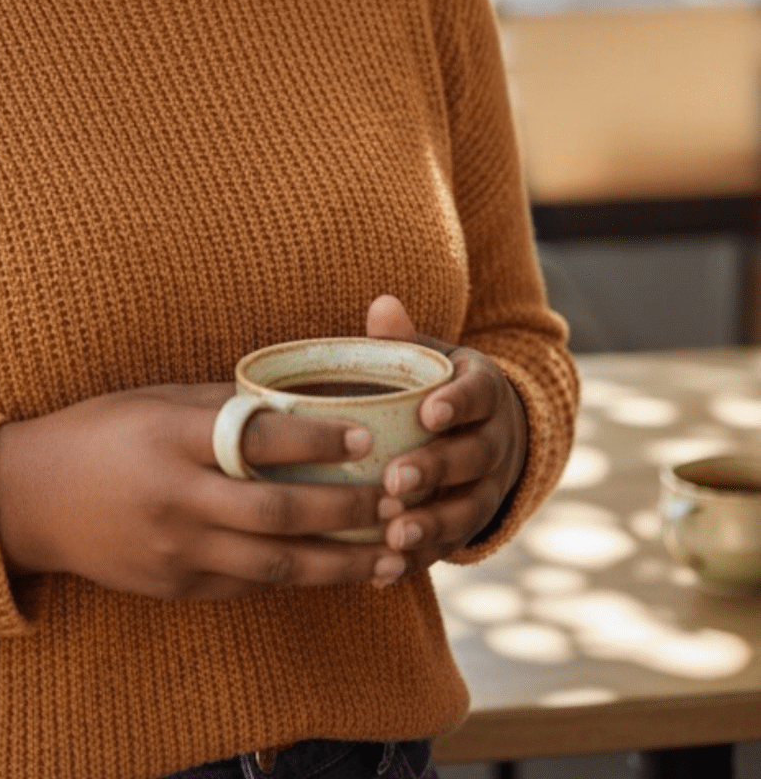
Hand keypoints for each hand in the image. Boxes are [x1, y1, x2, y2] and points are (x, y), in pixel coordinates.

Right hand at [0, 383, 414, 600]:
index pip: (259, 439)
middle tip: (395, 499)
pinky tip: (336, 571)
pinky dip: (297, 578)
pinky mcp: (177, 587)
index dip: (318, 439)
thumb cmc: (102, 431)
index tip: (365, 435)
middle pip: (278, 511)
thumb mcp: (157, 402)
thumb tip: (298, 402)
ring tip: (390, 553)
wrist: (32, 498)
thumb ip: (222, 409)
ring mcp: (176, 551)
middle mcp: (176, 498)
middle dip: (345, 509)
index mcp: (171, 437)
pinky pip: (249, 585)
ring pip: (275, 565)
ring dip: (339, 562)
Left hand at [366, 294, 527, 584]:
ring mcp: (488, 489)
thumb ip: (404, 338)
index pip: (477, 395)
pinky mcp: (471, 526)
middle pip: (473, 458)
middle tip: (394, 480)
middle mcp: (496, 443)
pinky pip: (451, 548)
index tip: (428, 412)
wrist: (488, 432)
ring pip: (468, 510)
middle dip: (436, 470)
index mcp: (485, 392)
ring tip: (393, 535)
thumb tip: (382, 306)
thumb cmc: (438, 387)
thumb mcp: (430, 356)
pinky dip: (420, 562)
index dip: (457, 404)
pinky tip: (384, 573)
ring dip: (432, 525)